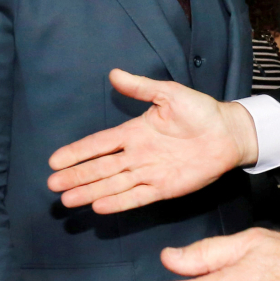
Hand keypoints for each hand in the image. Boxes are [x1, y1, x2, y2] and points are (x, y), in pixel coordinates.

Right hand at [48, 70, 258, 213]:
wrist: (227, 132)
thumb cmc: (199, 111)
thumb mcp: (168, 94)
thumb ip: (140, 87)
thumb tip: (114, 73)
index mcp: (134, 132)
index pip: (98, 144)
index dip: (77, 152)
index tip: (55, 161)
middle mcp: (137, 155)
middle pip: (100, 168)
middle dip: (76, 176)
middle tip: (52, 185)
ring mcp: (149, 173)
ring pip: (113, 184)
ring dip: (91, 192)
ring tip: (68, 200)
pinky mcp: (164, 188)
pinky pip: (137, 196)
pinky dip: (119, 202)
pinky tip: (100, 207)